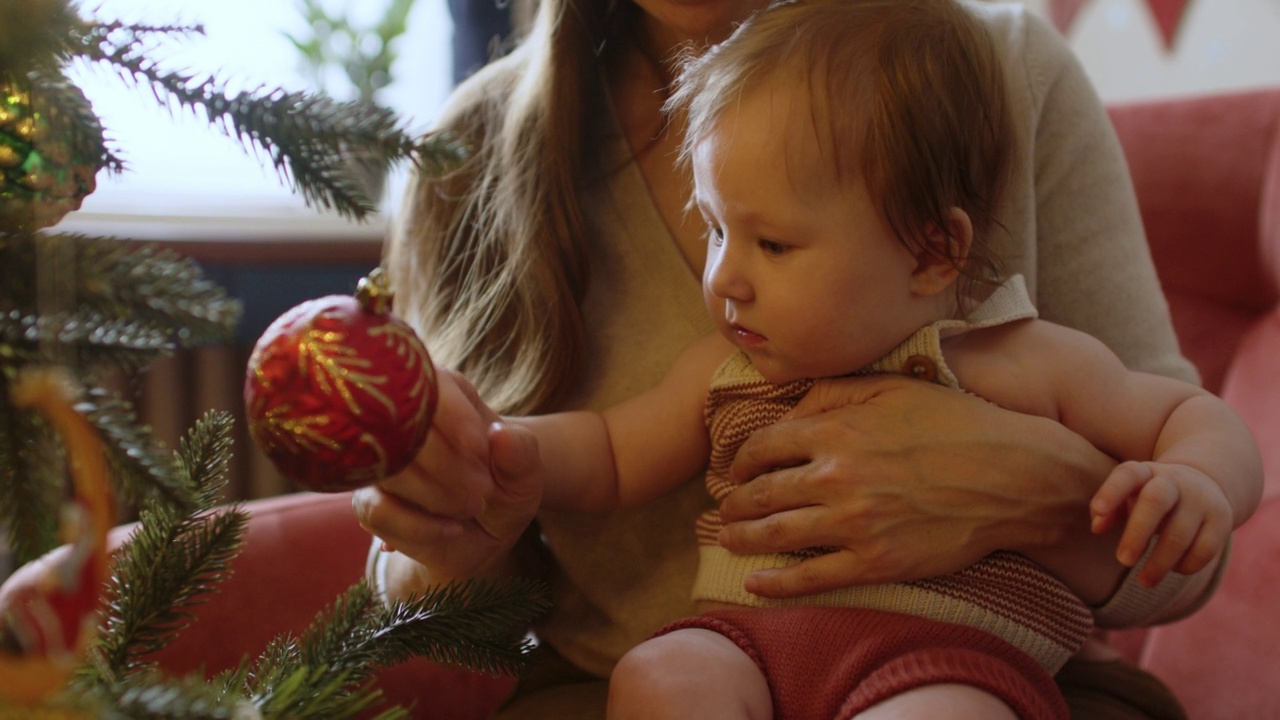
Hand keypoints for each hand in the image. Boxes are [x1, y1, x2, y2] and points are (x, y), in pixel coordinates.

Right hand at [351, 369, 542, 581]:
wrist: (487, 525)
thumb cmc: (505, 484)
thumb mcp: (525, 471)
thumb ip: (521, 452)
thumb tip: (501, 434)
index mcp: (441, 393)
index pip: (430, 388)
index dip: (453, 417)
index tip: (481, 451)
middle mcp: (401, 420)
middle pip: (402, 430)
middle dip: (447, 466)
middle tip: (483, 491)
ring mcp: (379, 460)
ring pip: (388, 471)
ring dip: (433, 496)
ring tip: (471, 508)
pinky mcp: (368, 499)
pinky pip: (377, 510)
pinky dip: (417, 526)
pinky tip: (452, 529)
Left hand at [717, 374, 1101, 597]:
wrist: (1012, 475)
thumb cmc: (954, 424)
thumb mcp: (891, 387)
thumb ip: (832, 392)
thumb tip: (787, 413)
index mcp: (836, 430)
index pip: (763, 447)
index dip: (740, 461)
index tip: (734, 470)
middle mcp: (836, 477)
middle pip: (761, 494)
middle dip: (734, 503)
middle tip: (723, 508)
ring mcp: (854, 524)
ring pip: (776, 535)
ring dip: (742, 538)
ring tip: (727, 538)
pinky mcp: (876, 562)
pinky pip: (811, 578)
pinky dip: (775, 583)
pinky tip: (754, 583)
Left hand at [1090, 460, 1232, 587]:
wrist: (1202, 484)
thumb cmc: (1150, 496)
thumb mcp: (1128, 496)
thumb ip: (1107, 510)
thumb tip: (1097, 527)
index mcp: (1146, 472)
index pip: (1127, 474)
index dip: (1111, 491)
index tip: (1098, 510)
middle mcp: (1174, 481)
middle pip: (1156, 501)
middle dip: (1137, 533)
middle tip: (1123, 561)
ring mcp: (1201, 500)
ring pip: (1180, 533)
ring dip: (1160, 562)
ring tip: (1144, 581)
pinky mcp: (1222, 520)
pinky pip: (1205, 549)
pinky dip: (1187, 565)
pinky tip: (1174, 569)